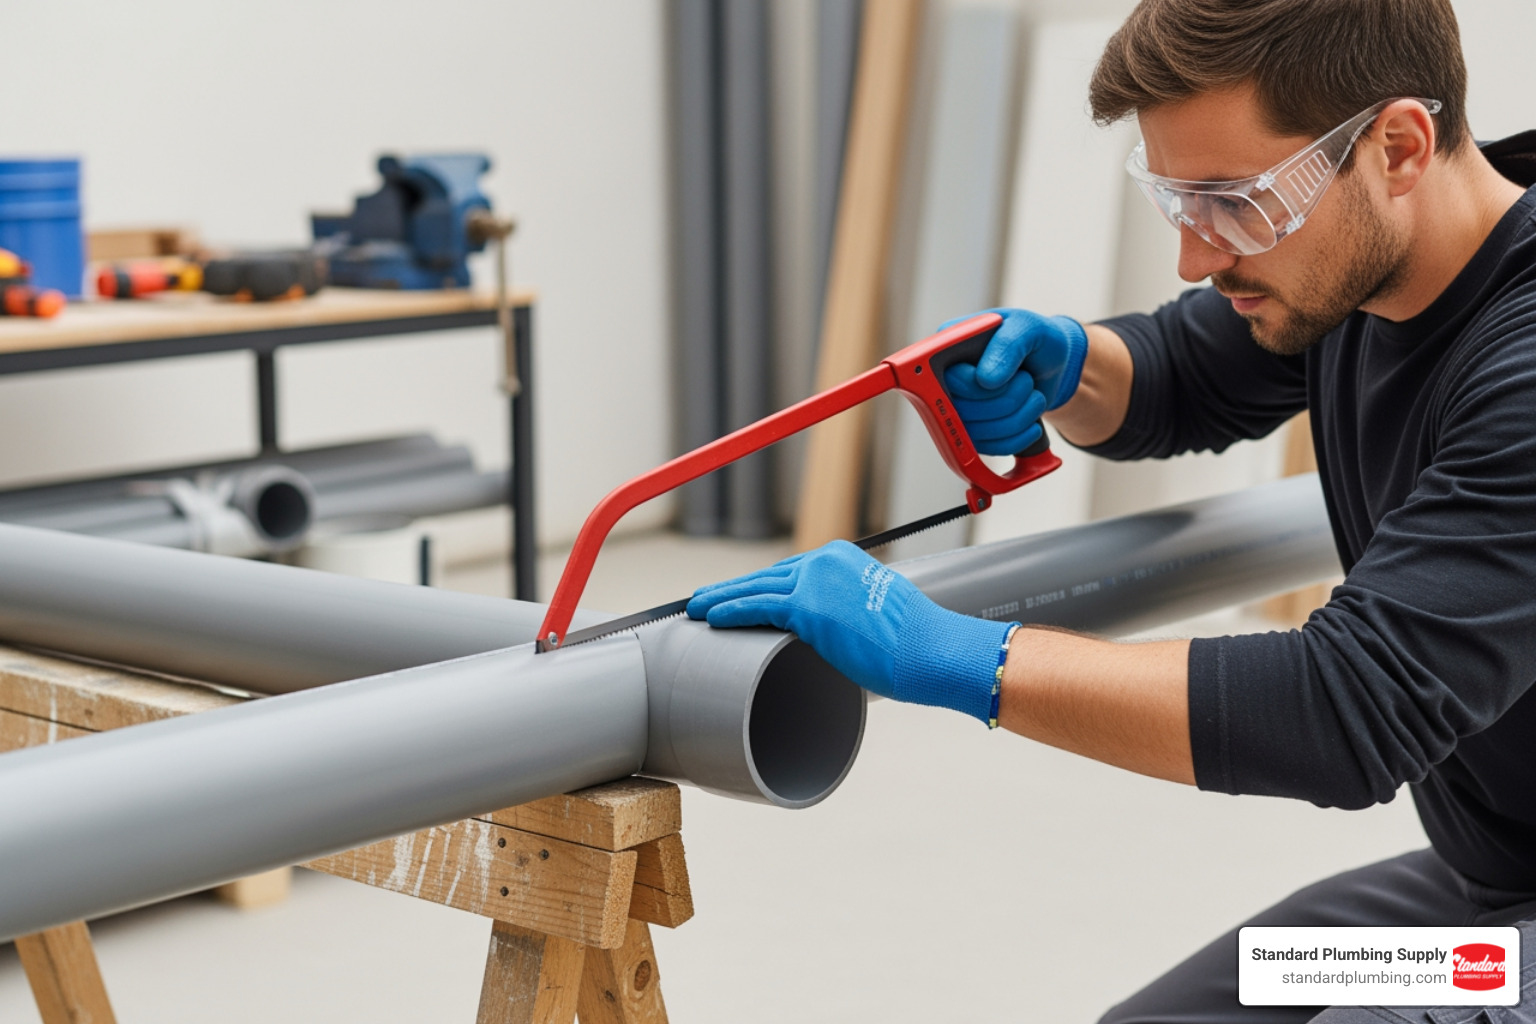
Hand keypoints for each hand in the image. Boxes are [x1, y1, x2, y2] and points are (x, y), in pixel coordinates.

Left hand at [687, 540, 1017, 724]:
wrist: (931, 649)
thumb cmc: (913, 644)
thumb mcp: (874, 614)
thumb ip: (845, 613)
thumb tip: (829, 634)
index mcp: (844, 559)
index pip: (791, 571)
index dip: (761, 586)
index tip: (740, 594)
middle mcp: (826, 561)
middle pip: (768, 576)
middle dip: (734, 589)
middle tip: (705, 598)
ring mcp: (816, 581)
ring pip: (756, 588)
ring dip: (722, 599)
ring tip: (696, 609)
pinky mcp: (808, 607)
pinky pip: (758, 607)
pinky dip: (731, 612)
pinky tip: (711, 618)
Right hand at [940, 308, 1087, 454]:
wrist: (1051, 364)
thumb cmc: (1036, 338)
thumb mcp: (1028, 328)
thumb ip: (1007, 345)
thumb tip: (984, 380)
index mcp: (947, 347)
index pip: (949, 380)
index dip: (981, 387)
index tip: (1016, 376)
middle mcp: (944, 380)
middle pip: (962, 412)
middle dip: (1008, 402)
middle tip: (1028, 382)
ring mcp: (956, 408)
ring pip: (977, 434)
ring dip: (1017, 420)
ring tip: (1034, 398)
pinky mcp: (972, 431)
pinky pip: (988, 448)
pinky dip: (1017, 438)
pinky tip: (1032, 423)